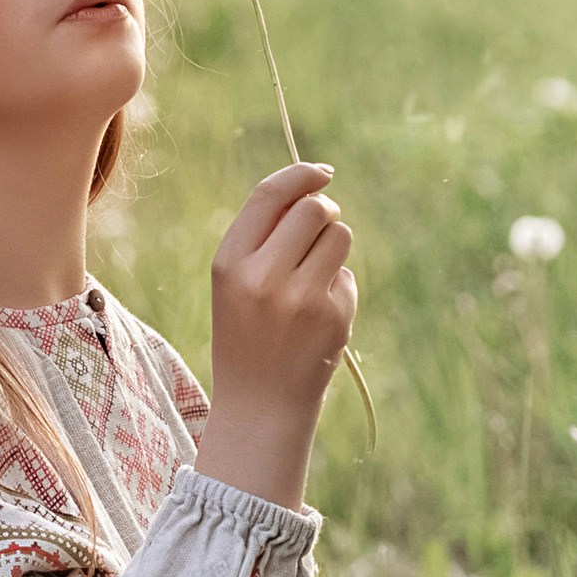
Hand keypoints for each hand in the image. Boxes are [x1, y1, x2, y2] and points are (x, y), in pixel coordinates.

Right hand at [190, 162, 357, 510]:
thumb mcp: (235, 283)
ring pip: (339, 236)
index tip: (323, 172)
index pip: (270, 195)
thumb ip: (263, 236)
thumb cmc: (247, 334)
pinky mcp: (332, 315)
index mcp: (229, 263)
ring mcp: (300, 297)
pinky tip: (317, 317)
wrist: (260, 403)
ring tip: (312, 279)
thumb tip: (314, 188)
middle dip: (323, 213)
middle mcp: (262, 276)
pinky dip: (338, 286)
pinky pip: (347, 275)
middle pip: (313, 209)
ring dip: (333, 247)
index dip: (301, 175)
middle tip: (318, 234)